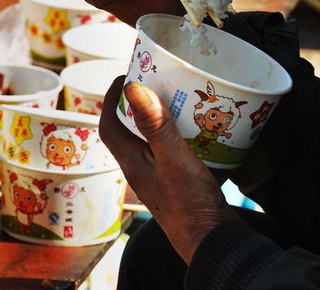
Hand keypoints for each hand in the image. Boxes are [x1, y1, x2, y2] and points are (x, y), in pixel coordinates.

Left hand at [100, 76, 237, 262]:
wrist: (211, 241)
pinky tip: (199, 132)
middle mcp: (140, 170)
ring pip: (151, 142)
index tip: (124, 77)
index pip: (108, 125)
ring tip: (178, 101)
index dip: (110, 99)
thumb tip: (132, 88)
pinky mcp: (176, 185)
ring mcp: (158, 179)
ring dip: (160, 120)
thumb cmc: (190, 203)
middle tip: (154, 83)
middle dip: (137, 105)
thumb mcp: (173, 157)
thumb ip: (154, 125)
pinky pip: (170, 153)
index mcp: (131, 162)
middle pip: (129, 131)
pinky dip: (180, 137)